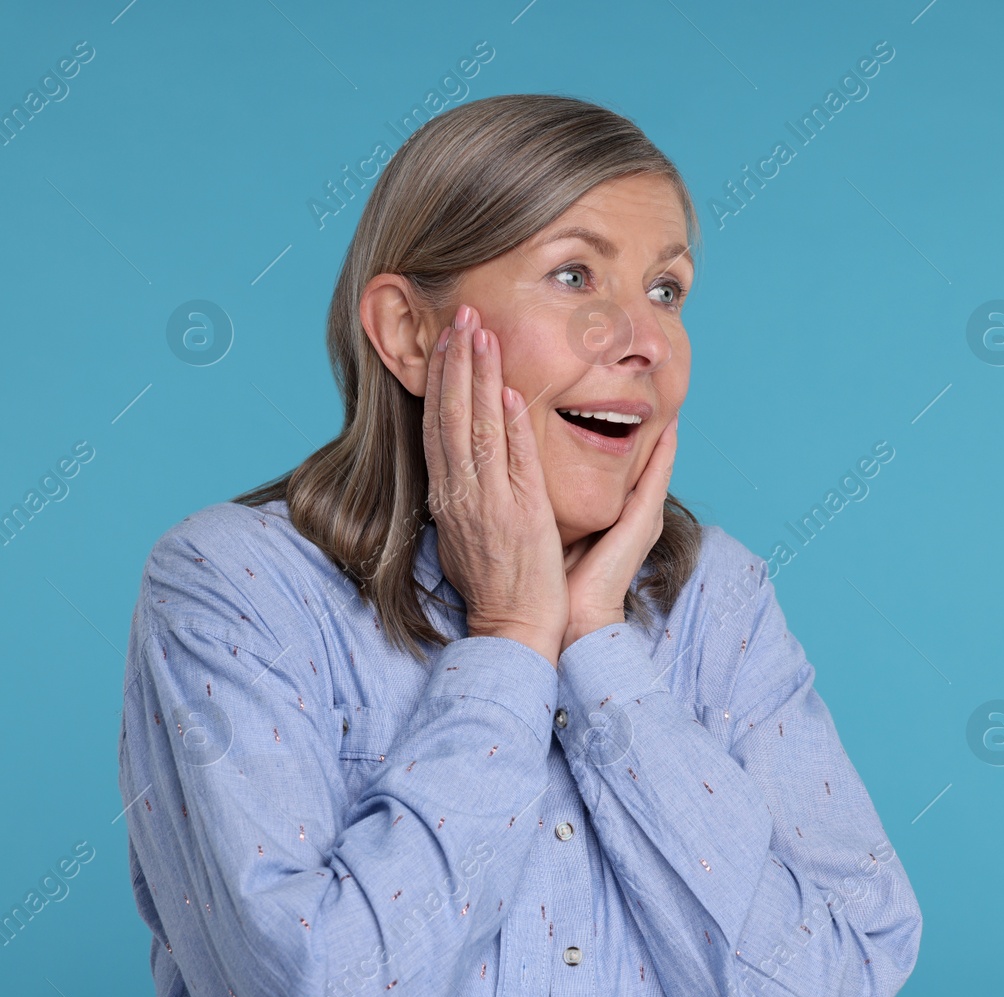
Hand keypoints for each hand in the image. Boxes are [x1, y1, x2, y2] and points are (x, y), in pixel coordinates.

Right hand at [422, 304, 567, 666]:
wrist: (514, 628)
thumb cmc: (498, 583)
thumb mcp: (471, 532)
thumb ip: (467, 494)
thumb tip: (461, 466)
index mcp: (449, 497)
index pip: (437, 427)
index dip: (439, 381)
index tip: (444, 341)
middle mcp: (461, 495)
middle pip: (449, 417)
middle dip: (453, 363)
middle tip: (458, 315)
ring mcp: (489, 503)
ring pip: (476, 429)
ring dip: (476, 377)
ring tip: (478, 332)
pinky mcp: (521, 515)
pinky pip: (512, 461)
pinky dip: (507, 423)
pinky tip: (507, 389)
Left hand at [559, 413, 678, 654]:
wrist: (569, 622)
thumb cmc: (552, 581)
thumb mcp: (548, 527)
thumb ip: (547, 501)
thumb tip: (520, 473)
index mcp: (609, 511)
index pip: (615, 460)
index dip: (612, 426)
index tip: (606, 394)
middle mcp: (630, 511)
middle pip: (638, 457)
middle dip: (639, 420)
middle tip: (644, 389)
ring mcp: (641, 517)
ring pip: (656, 462)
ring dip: (663, 431)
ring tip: (668, 398)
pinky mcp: (643, 525)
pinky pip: (657, 480)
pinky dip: (665, 454)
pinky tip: (671, 428)